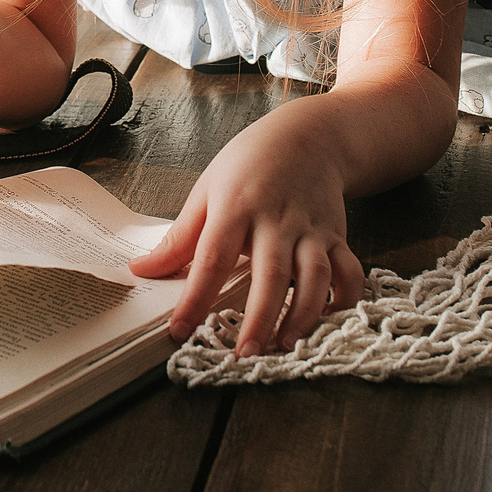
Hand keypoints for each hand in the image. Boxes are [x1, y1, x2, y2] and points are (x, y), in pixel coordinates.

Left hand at [129, 109, 366, 354]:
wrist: (308, 136)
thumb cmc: (249, 164)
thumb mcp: (206, 191)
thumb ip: (178, 238)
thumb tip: (141, 271)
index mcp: (236, 207)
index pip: (212, 259)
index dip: (195, 298)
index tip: (179, 330)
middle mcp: (277, 220)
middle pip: (269, 273)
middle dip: (258, 317)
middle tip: (243, 354)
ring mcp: (311, 229)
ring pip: (314, 276)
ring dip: (303, 314)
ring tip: (286, 346)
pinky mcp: (337, 236)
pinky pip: (349, 271)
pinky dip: (346, 298)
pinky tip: (331, 322)